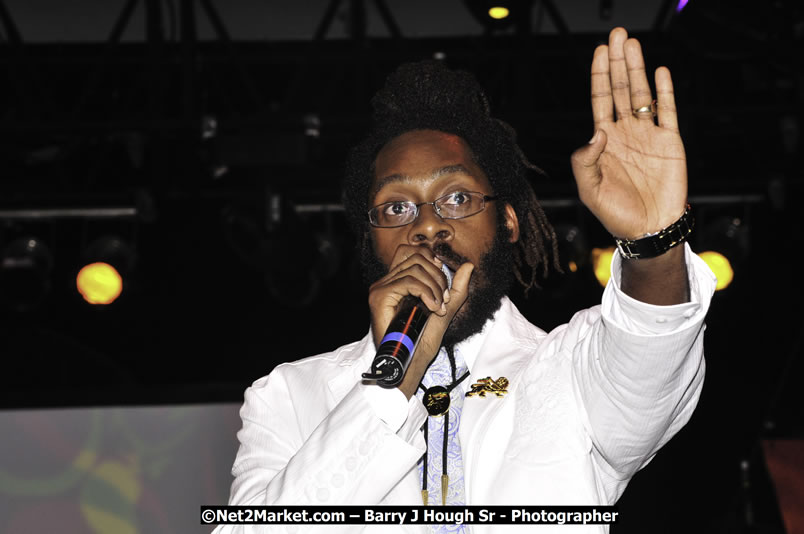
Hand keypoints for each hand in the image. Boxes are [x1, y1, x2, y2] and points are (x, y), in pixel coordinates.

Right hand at [367, 245, 473, 397]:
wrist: (412, 361)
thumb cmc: (424, 339)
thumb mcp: (446, 308)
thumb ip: (457, 287)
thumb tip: (469, 265)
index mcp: (398, 281)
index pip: (412, 251)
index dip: (431, 259)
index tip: (443, 283)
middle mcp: (386, 281)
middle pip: (416, 257)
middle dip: (438, 277)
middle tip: (444, 300)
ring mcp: (381, 288)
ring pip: (415, 268)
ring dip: (434, 287)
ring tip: (438, 307)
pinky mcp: (379, 296)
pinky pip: (408, 282)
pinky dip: (426, 293)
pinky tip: (432, 308)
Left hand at [571, 27, 686, 238]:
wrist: (648, 229)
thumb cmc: (615, 213)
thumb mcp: (589, 190)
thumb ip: (585, 161)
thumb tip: (597, 132)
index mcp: (604, 141)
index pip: (600, 100)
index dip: (600, 75)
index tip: (600, 51)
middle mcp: (626, 132)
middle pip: (620, 89)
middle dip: (618, 62)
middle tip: (618, 35)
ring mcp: (648, 135)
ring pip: (642, 94)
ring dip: (638, 69)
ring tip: (633, 44)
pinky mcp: (670, 142)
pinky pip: (668, 111)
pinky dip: (665, 92)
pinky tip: (660, 72)